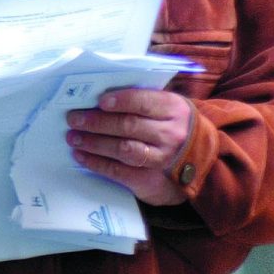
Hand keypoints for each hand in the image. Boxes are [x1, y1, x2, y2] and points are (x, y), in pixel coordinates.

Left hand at [67, 88, 195, 206]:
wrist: (199, 159)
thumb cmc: (171, 125)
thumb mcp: (168, 108)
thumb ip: (142, 100)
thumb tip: (98, 95)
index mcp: (173, 110)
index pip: (144, 102)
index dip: (120, 101)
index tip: (99, 101)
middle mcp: (171, 134)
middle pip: (129, 126)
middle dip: (97, 122)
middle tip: (73, 119)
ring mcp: (162, 158)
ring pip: (123, 149)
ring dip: (94, 143)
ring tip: (73, 138)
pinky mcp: (150, 178)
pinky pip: (119, 170)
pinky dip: (97, 163)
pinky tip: (81, 156)